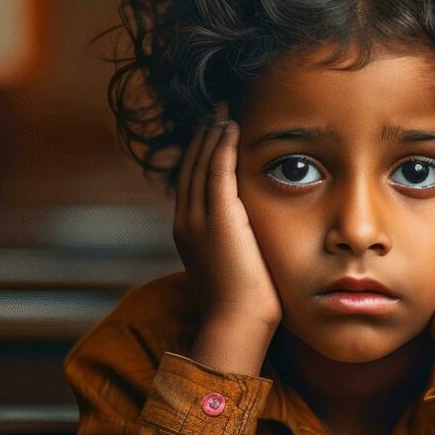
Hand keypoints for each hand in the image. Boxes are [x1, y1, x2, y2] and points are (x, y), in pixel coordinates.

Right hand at [174, 101, 283, 334]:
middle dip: (202, 138)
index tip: (212, 136)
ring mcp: (197, 218)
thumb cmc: (243, 307)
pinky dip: (221, 145)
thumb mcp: (233, 269)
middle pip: (190, 167)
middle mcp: (185, 222)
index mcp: (187, 234)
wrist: (236, 322)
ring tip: (222, 112)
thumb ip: (235, 246)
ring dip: (211, 134)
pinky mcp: (217, 217)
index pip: (191, 184)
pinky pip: (216, 169)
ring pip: (201, 163)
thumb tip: (249, 240)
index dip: (200, 157)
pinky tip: (230, 126)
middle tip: (215, 112)